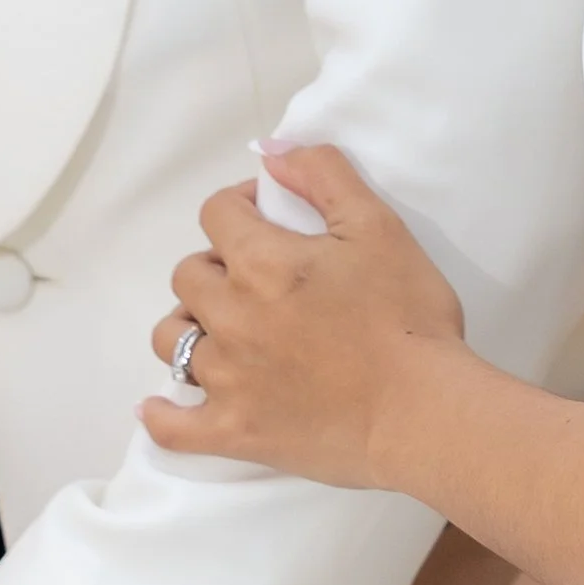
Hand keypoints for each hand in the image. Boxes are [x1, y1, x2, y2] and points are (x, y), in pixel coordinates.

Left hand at [140, 143, 465, 488]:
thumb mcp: (378, 226)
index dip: (241, 205)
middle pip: (188, 274)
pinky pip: (173, 428)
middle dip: (217, 265)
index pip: (216, 213)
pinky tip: (159, 407)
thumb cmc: (407, 316)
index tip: (270, 216)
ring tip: (224, 329)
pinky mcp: (234, 432)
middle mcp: (230, 316)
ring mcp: (227, 379)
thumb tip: (271, 152)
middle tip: (260, 277)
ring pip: (172, 340)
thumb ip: (323, 175)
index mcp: (261, 262)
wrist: (423, 411)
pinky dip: (162, 416)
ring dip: (192, 325)